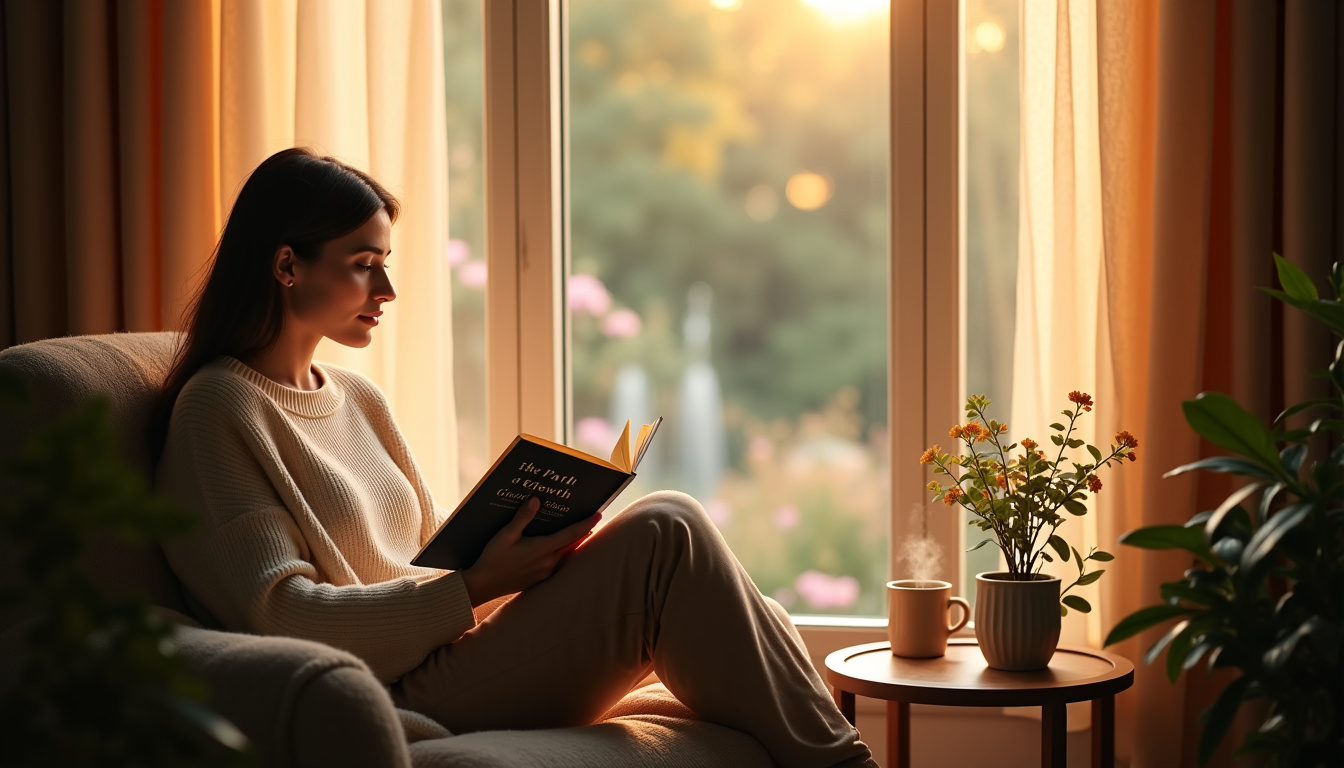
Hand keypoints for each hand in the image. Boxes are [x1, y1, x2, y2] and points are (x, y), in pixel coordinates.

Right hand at [458, 497, 599, 605]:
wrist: (482, 585)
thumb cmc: (493, 559)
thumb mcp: (505, 535)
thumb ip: (522, 518)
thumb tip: (536, 501)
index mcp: (542, 549)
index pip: (571, 535)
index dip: (586, 524)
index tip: (599, 514)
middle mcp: (548, 562)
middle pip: (571, 545)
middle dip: (581, 533)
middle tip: (589, 519)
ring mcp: (545, 572)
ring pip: (564, 555)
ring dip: (570, 544)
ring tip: (574, 530)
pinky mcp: (539, 579)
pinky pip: (556, 563)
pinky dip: (560, 553)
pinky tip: (554, 547)